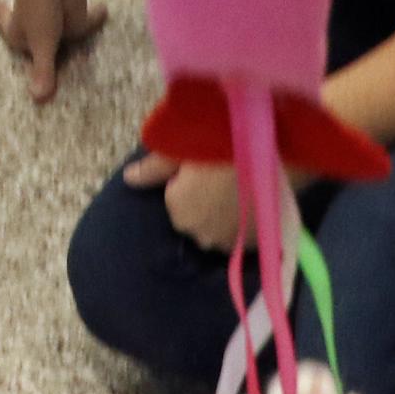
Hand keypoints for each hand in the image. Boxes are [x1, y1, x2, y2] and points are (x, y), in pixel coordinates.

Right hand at [0, 0, 106, 103]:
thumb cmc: (38, 7)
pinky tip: (105, 12)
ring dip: (72, 48)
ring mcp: (56, 24)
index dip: (0, 18)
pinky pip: (87, 25)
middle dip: (44, 57)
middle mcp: (36, 30)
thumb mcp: (40, 43)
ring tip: (81, 61)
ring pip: (64, 41)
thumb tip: (38, 100)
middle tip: (46, 63)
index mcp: (19, 34)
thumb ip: (43, 71)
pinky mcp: (76, 17)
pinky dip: (97, 18)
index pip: (7, 32)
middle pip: (41, 47)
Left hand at [125, 155, 249, 252]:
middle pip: (198, 219)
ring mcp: (227, 243)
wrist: (266, 157)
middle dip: (206, 203)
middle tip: (224, 177)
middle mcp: (199, 235)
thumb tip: (128, 178)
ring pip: (220, 230)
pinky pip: (242, 237)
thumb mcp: (180, 152)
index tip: (206, 166)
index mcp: (178, 212)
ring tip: (242, 191)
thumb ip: (152, 170)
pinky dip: (245, 226)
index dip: (190, 182)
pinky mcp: (251, 245)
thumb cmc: (219, 148)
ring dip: (226, 217)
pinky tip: (255, 205)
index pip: (177, 200)